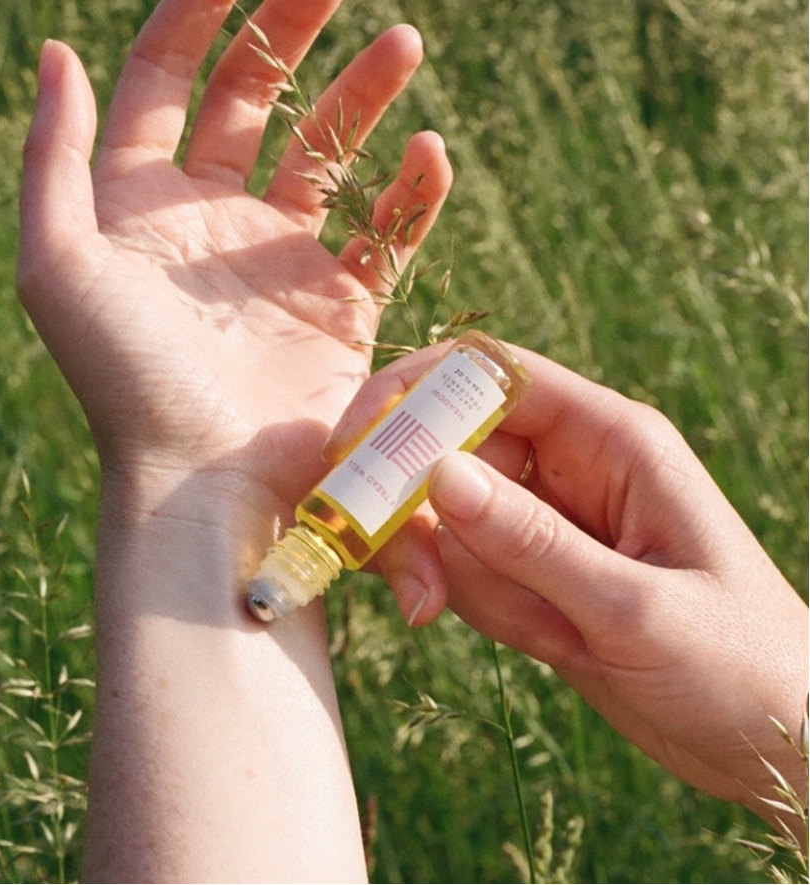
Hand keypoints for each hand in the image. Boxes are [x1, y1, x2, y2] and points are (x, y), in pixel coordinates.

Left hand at [18, 0, 451, 881]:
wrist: (202, 485)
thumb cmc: (123, 381)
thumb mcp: (57, 262)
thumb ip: (53, 153)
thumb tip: (59, 48)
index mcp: (143, 199)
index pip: (173, 67)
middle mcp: (213, 219)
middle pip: (257, 90)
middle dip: (296, 20)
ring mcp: (281, 261)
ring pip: (331, 149)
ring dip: (365, 90)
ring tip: (402, 43)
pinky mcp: (341, 309)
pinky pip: (387, 235)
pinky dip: (412, 195)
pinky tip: (430, 155)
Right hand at [330, 343, 808, 822]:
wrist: (776, 744)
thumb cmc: (740, 665)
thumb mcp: (636, 605)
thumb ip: (531, 541)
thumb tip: (435, 471)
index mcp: (609, 438)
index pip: (490, 376)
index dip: (414, 393)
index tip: (354, 444)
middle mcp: (568, 466)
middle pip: (447, 447)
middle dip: (422, 517)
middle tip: (420, 592)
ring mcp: (544, 519)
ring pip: (447, 518)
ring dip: (467, 580)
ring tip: (553, 636)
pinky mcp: (529, 568)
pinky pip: (464, 567)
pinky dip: (482, 606)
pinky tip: (553, 645)